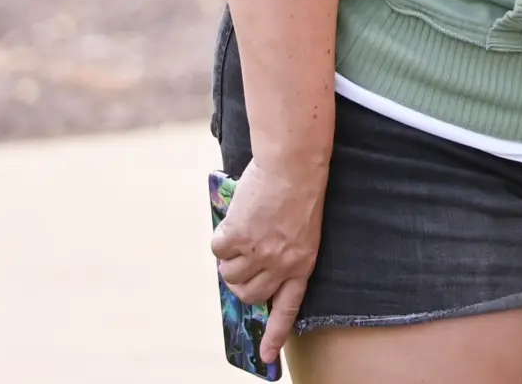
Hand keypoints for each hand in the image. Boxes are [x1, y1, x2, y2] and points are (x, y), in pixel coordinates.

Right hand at [212, 156, 326, 364]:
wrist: (295, 163)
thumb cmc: (299, 191)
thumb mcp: (301, 231)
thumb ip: (282, 255)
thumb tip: (250, 275)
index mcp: (303, 264)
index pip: (288, 308)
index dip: (275, 334)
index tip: (266, 358)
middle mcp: (282, 264)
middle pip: (249, 294)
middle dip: (240, 282)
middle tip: (242, 261)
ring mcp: (259, 253)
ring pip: (229, 275)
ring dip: (229, 259)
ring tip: (243, 234)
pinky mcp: (238, 237)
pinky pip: (218, 250)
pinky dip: (221, 237)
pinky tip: (237, 219)